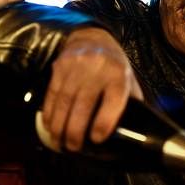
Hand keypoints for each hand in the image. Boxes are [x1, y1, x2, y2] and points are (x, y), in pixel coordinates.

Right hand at [42, 27, 142, 151]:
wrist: (92, 38)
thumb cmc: (114, 67)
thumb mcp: (128, 81)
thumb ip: (131, 104)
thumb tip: (135, 133)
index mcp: (119, 75)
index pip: (113, 100)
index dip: (104, 122)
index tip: (97, 139)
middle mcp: (97, 70)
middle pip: (83, 105)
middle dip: (75, 131)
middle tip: (73, 147)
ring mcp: (76, 67)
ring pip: (64, 102)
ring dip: (59, 126)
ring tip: (59, 142)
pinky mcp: (60, 67)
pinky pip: (52, 94)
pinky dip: (49, 113)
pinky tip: (49, 126)